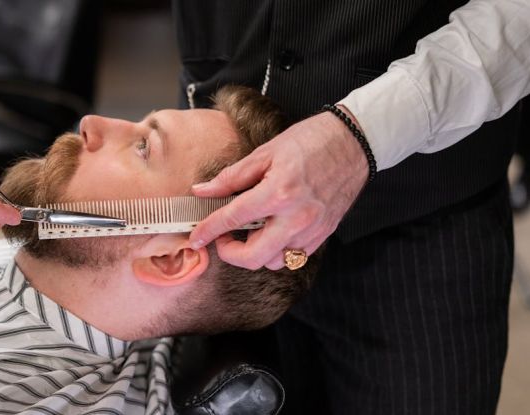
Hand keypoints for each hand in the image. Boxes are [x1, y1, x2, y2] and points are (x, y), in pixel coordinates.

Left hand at [189, 108, 368, 269]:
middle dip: (230, 253)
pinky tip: (272, 229)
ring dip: (256, 251)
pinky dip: (277, 249)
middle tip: (224, 237)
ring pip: (273, 262)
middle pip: (253, 257)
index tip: (196, 237)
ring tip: (252, 229)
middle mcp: (297, 218)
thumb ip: (231, 178)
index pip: (233, 219)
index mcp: (278, 193)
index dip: (209, 230)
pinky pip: (293, 257)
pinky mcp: (323, 235)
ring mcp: (312, 230)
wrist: (353, 142)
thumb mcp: (265, 153)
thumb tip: (203, 191)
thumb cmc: (311, 142)